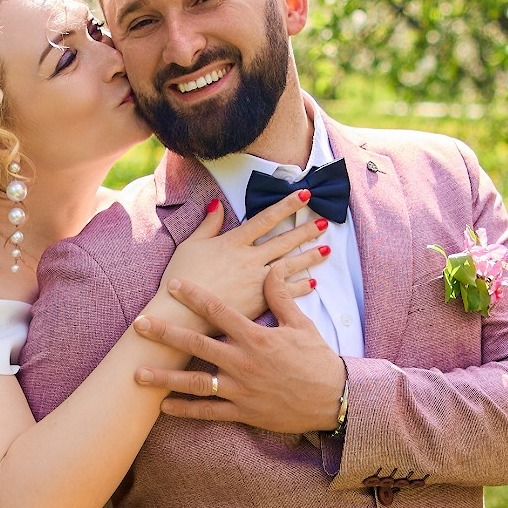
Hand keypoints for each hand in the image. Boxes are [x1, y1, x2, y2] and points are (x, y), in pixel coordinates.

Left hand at [133, 283, 347, 436]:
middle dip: (165, 333)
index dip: (194, 296)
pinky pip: (208, 412)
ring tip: (138, 374)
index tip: (172, 285)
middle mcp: (243, 363)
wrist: (333, 399)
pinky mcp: (243, 412)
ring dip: (164, 377)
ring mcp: (240, 389)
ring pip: (195, 382)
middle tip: (139, 324)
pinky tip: (163, 407)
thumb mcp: (301, 324)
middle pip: (196, 343)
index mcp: (256, 338)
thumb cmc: (317, 360)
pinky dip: (185, 410)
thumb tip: (271, 268)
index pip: (219, 311)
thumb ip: (281, 297)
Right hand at [157, 195, 324, 336]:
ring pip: (289, 265)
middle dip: (306, 231)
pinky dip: (299, 287)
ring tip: (327, 250)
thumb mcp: (191, 244)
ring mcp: (256, 281)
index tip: (304, 195)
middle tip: (325, 223)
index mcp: (234, 242)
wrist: (181, 312)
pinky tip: (312, 283)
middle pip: (284, 241)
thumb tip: (216, 204)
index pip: (266, 219)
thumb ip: (208, 224)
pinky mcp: (258, 302)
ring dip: (309, 257)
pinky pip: (285, 293)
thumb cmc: (181, 277)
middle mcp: (249, 259)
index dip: (287, 205)